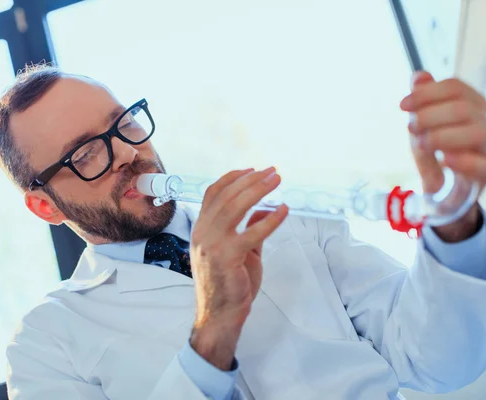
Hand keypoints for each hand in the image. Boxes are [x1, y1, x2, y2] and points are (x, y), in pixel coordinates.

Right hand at [188, 167, 288, 369]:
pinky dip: (270, 220)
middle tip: (272, 171)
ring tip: (276, 180)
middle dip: (250, 180)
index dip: (232, 178)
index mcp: (201, 229)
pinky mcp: (227, 257)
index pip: (213, 194)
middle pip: (226, 196)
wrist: (219, 316)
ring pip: (234, 207)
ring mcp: (212, 244)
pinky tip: (284, 211)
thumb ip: (250, 229)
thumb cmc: (229, 284)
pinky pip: (251, 232)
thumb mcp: (240, 251)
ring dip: (257, 190)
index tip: (252, 169)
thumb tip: (266, 209)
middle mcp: (202, 233)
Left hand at [400, 71, 485, 240]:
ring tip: (421, 144)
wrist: (443, 187)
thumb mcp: (422, 123)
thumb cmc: (436, 149)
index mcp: (470, 104)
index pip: (455, 87)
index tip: (402, 105)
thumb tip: (419, 76)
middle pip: (464, 107)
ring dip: (445, 136)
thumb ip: (421, 99)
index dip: (427, 93)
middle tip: (410, 127)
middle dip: (431, 115)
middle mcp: (482, 122)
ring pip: (480, 131)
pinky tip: (444, 160)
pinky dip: (465, 161)